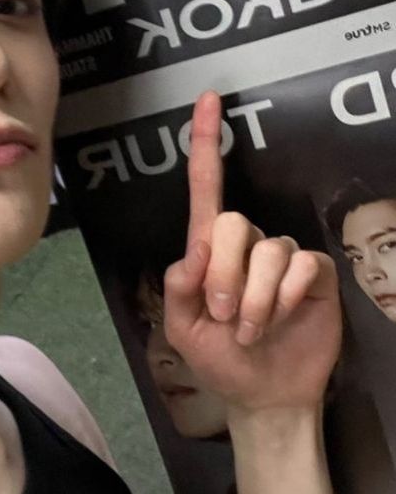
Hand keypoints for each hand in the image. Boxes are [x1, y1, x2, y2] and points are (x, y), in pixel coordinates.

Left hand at [163, 92, 340, 411]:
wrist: (263, 394)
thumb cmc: (219, 359)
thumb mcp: (182, 330)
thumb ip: (179, 288)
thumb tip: (197, 248)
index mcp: (208, 251)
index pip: (206, 190)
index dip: (206, 144)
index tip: (208, 99)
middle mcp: (246, 244)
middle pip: (232, 222)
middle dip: (224, 275)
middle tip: (224, 316)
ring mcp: (281, 257)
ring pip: (268, 251)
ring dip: (255, 300)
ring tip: (250, 331)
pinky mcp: (314, 273)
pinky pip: (300, 266)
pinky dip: (284, 299)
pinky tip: (280, 321)